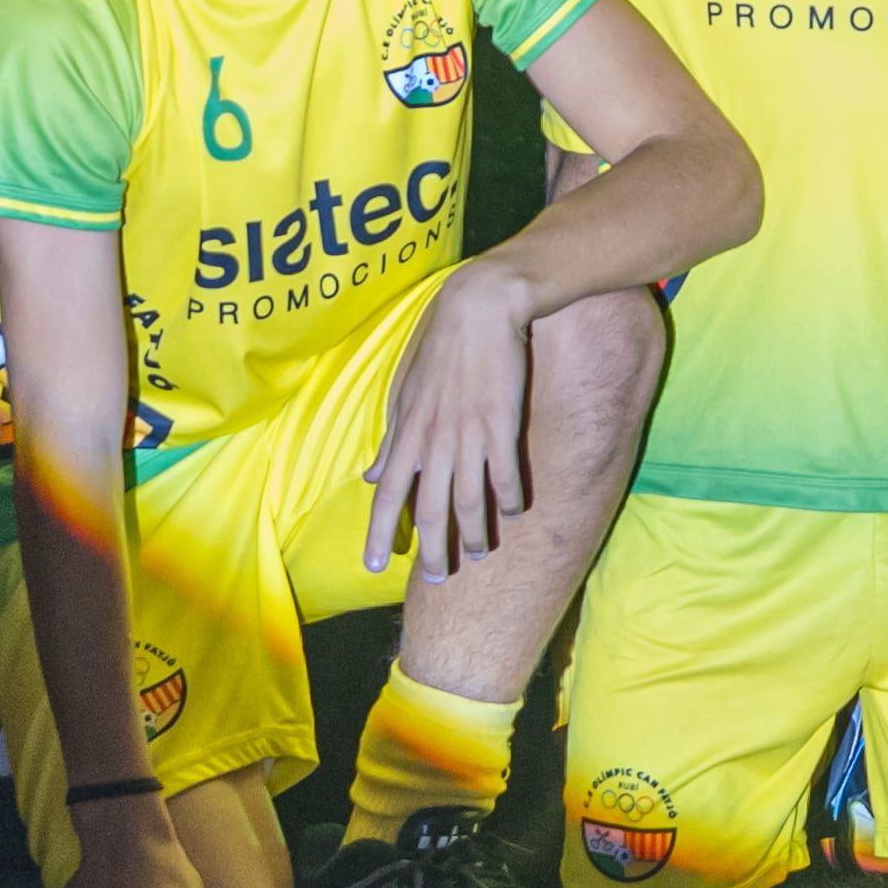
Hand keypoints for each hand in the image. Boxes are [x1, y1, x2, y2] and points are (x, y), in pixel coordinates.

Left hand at [363, 267, 544, 577]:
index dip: (379, 533)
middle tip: (437, 580)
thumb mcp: (403, 390)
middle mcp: (434, 442)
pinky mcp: (502, 424)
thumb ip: (392, 437)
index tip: (373, 565)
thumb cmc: (440, 343)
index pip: (388, 495)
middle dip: (432, 550)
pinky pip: (505, 474)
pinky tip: (515, 513)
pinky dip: (509, 499)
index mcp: (407, 433)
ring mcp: (469, 435)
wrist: (480, 307)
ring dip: (474, 533)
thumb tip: (374, 475)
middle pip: (430, 510)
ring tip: (479, 554)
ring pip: (469, 500)